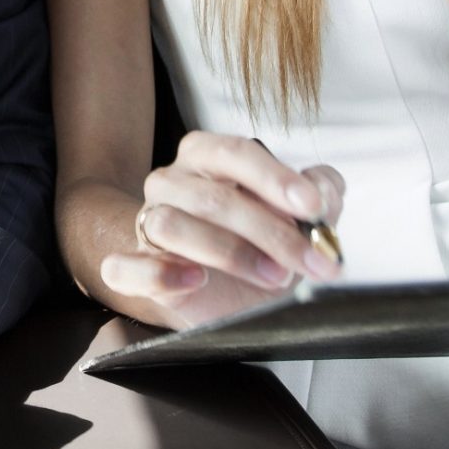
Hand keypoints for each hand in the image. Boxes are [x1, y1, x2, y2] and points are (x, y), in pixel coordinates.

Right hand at [100, 132, 345, 330]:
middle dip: (271, 232)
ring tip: (273, 276)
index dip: (276, 179)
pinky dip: (158, 273)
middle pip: (213, 198)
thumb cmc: (263, 246)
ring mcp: (148, 222)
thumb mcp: (302, 219)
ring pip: (171, 226)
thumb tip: (323, 189)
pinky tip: (195, 279)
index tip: (313, 206)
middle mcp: (173, 182)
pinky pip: (124, 267)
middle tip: (309, 260)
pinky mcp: (134, 266)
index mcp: (208, 156)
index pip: (236, 153)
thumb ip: (321, 195)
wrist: (230, 295)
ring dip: (230, 253)